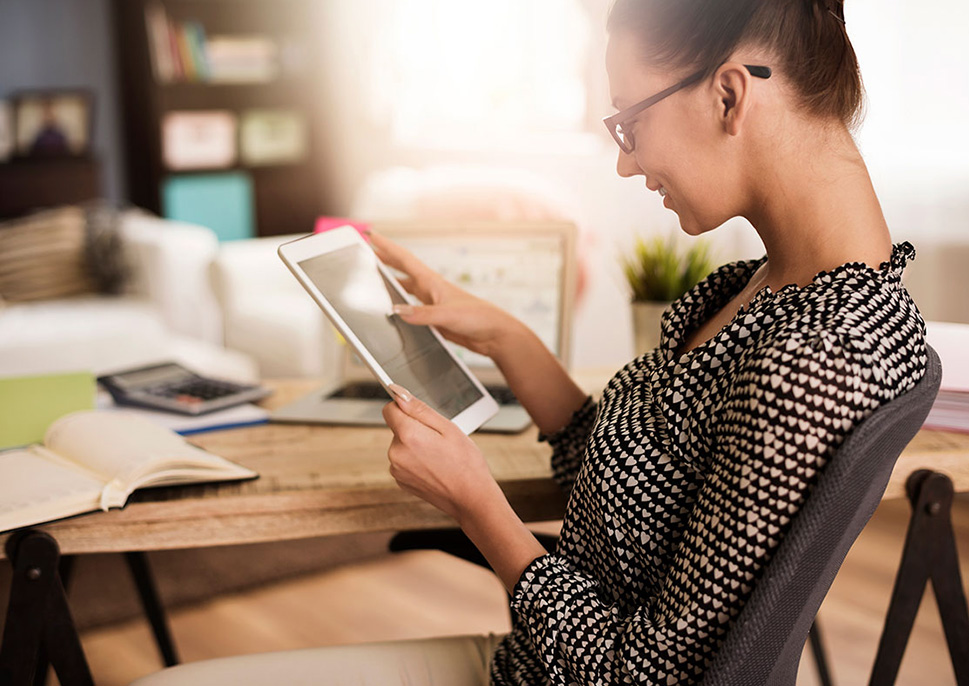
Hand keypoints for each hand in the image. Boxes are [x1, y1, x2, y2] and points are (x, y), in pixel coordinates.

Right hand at [369, 231, 522, 358]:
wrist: (494, 334)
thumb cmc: (479, 318)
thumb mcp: (448, 315)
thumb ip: (422, 314)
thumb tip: (397, 311)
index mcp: (433, 282)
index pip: (404, 259)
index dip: (387, 247)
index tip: (372, 235)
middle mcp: (431, 290)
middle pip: (403, 270)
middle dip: (385, 260)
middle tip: (368, 252)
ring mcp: (433, 303)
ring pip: (406, 289)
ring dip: (392, 282)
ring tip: (376, 278)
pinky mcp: (435, 318)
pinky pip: (412, 308)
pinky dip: (401, 306)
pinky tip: (394, 310)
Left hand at [382, 384, 501, 521]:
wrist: (471, 498)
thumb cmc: (465, 463)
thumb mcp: (448, 428)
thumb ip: (419, 409)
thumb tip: (399, 395)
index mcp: (408, 435)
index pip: (389, 409)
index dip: (404, 407)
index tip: (418, 412)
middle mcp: (396, 453)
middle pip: (397, 428)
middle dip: (415, 428)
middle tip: (439, 441)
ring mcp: (396, 469)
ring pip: (402, 445)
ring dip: (415, 446)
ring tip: (439, 456)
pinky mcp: (400, 481)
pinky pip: (404, 461)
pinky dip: (415, 461)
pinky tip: (434, 467)